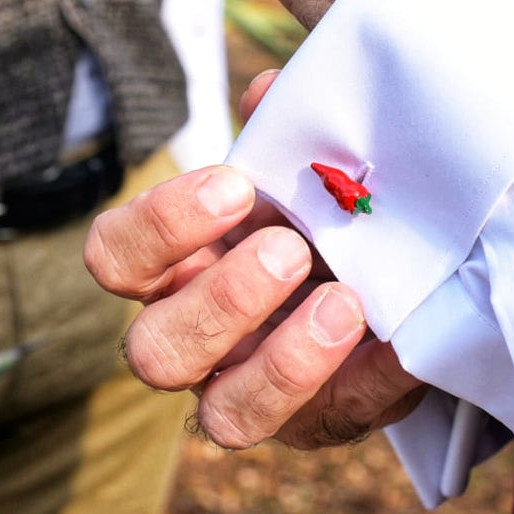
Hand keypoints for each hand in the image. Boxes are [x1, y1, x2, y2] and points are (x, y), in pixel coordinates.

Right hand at [85, 71, 426, 449]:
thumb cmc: (315, 205)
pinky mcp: (318, 421)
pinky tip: (398, 342)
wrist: (393, 263)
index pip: (115, 257)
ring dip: (280, 361)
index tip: (235, 185)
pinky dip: (368, 380)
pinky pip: (330, 420)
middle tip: (289, 247)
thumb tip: (269, 92)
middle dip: (222, 300)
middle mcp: (195, 338)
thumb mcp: (297, 166)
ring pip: (223, 417)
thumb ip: (277, 129)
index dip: (161, 226)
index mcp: (173, 266)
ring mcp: (250, 391)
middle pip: (155, 351)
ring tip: (342, 301)